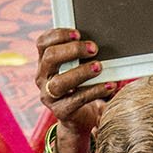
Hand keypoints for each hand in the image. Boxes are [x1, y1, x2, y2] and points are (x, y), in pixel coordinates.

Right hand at [35, 28, 112, 148]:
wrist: (79, 119)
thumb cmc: (80, 86)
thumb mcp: (77, 68)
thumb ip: (80, 56)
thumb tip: (100, 41)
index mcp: (44, 63)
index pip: (43, 43)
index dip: (58, 35)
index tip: (78, 33)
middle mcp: (42, 78)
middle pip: (50, 58)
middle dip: (72, 50)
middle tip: (93, 48)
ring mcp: (49, 96)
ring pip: (60, 82)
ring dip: (81, 72)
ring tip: (99, 67)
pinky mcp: (61, 111)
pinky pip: (77, 100)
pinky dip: (95, 91)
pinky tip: (109, 85)